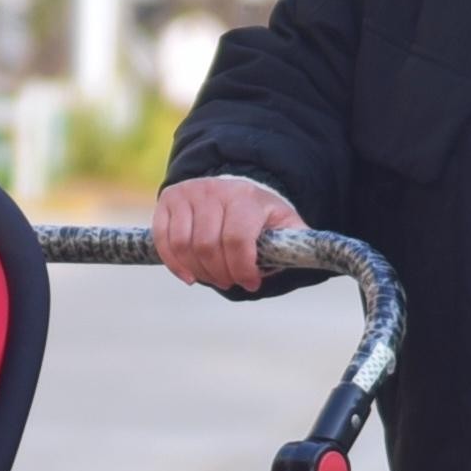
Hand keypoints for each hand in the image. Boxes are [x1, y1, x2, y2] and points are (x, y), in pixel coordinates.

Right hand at [153, 174, 303, 294]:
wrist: (231, 187)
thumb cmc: (259, 214)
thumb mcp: (282, 222)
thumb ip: (296, 239)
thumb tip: (307, 256)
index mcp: (245, 197)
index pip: (237, 239)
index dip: (242, 268)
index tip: (250, 283)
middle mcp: (213, 190)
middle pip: (207, 246)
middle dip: (220, 273)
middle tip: (230, 282)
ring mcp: (188, 194)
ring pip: (183, 245)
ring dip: (198, 272)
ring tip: (213, 278)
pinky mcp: (168, 200)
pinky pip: (162, 239)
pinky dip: (174, 264)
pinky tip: (189, 276)